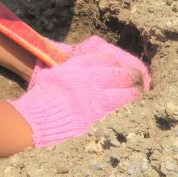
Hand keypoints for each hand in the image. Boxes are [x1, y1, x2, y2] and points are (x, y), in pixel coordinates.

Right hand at [9, 35, 149, 147]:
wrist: (36, 117)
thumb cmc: (40, 96)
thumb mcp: (51, 73)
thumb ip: (65, 66)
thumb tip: (67, 59)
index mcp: (78, 67)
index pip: (105, 59)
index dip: (116, 61)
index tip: (121, 64)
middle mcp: (89, 79)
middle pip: (118, 73)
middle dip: (131, 74)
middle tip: (140, 76)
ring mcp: (94, 97)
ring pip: (124, 91)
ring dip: (135, 91)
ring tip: (141, 91)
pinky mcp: (96, 115)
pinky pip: (118, 108)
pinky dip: (128, 106)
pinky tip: (133, 106)